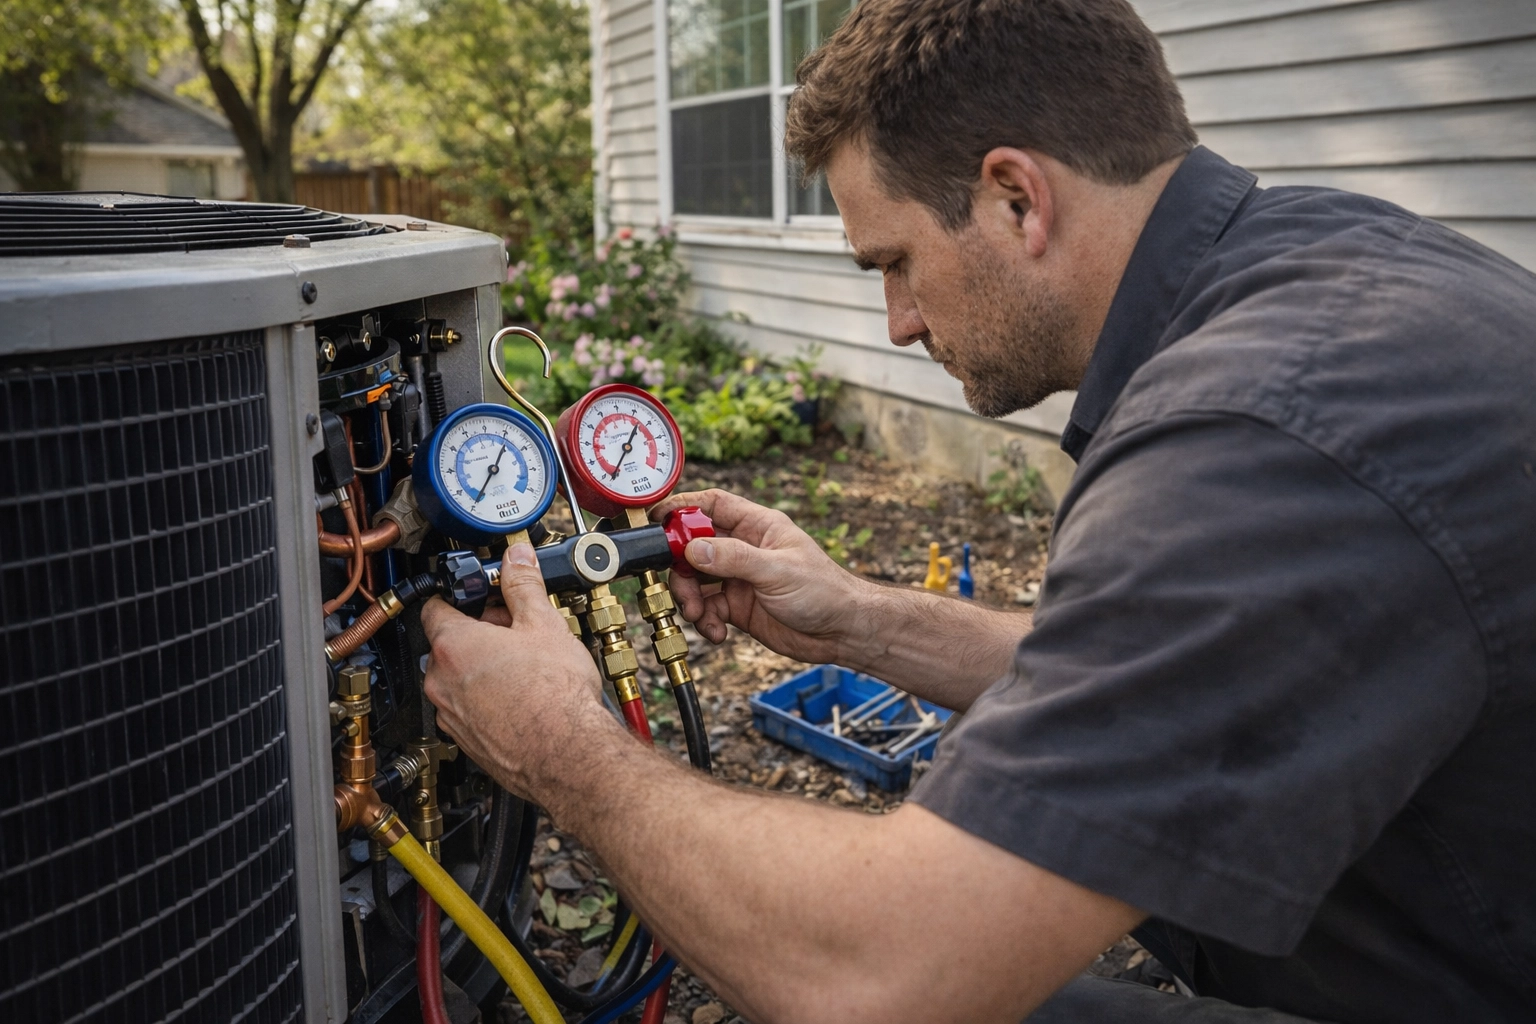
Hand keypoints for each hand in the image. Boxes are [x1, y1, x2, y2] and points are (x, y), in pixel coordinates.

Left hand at [420, 543, 620, 799]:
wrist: (567, 755)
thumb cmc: (555, 697)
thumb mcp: (544, 625)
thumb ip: (523, 586)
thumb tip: (516, 560)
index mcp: (452, 646)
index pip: (434, 605)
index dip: (463, 596)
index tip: (483, 595)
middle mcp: (441, 682)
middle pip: (448, 643)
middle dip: (480, 632)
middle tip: (517, 630)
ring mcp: (451, 715)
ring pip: (458, 678)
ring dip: (483, 667)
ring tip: (526, 666)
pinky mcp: (466, 741)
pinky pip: (468, 708)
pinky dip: (488, 699)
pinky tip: (523, 696)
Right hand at [649, 488, 874, 662]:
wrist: (842, 631)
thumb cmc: (825, 590)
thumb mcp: (777, 570)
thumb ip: (733, 558)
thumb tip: (692, 548)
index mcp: (756, 526)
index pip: (711, 505)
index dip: (681, 508)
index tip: (657, 520)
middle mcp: (743, 549)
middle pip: (693, 547)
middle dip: (681, 569)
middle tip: (683, 589)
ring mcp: (739, 578)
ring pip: (695, 581)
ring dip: (690, 600)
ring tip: (701, 617)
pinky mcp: (738, 607)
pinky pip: (707, 610)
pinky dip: (705, 622)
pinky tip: (718, 632)